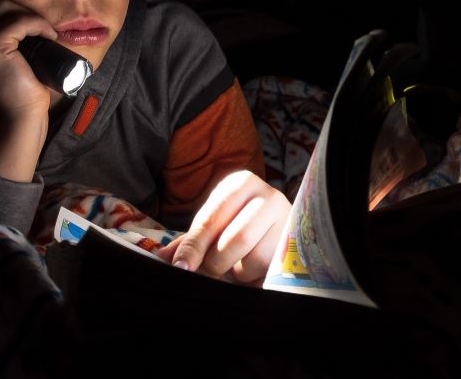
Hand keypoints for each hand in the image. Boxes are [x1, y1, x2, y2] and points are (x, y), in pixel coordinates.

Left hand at [156, 171, 290, 284]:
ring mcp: (288, 219)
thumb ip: (189, 241)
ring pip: (255, 259)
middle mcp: (268, 195)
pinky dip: (254, 277)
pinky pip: (270, 272)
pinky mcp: (299, 245)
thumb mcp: (212, 227)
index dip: (195, 245)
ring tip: (236, 264)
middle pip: (236, 239)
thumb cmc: (236, 225)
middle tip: (210, 269)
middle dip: (217, 262)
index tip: (182, 266)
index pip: (212, 218)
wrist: (278, 228)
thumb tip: (161, 258)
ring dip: (238, 271)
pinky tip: (253, 269)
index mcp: (241, 183)